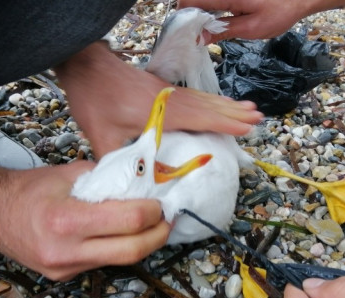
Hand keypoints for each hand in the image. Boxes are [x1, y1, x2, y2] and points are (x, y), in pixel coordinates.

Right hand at [0, 158, 169, 279]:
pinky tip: (123, 234)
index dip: (154, 211)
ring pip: (120, 260)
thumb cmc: (28, 189)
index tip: (162, 201)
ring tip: (151, 224)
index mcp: (67, 219)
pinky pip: (102, 262)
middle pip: (132, 250)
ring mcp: (65, 268)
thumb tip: (142, 179)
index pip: (129, 220)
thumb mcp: (70, 174)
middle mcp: (66, 251)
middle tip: (168, 219)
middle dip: (159, 234)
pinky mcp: (64, 276)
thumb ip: (107, 178)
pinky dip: (118, 248)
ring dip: (142, 242)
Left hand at [54, 42, 262, 157]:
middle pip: (208, 106)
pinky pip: (193, 96)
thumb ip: (117, 160)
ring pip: (202, 99)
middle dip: (234, 114)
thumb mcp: (101, 135)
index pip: (201, 118)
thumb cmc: (94, 98)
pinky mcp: (160, 88)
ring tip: (248, 109)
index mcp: (160, 112)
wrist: (86, 65)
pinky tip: (217, 103)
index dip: (225, 123)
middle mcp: (169, 100)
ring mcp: (166, 92)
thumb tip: (132, 184)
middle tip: (258, 118)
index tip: (248, 126)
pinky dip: (210, 100)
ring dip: (226, 105)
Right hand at [178, 0, 316, 41]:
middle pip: (194, 0)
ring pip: (203, 1)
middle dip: (192, 18)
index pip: (190, 1)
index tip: (188, 35)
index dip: (184, 18)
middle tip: (198, 37)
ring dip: (202, 14)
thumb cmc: (280, 12)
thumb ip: (223, 31)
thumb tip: (200, 38)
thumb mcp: (252, 28)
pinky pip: (215, 1)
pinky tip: (219, 22)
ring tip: (207, 32)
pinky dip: (212, 10)